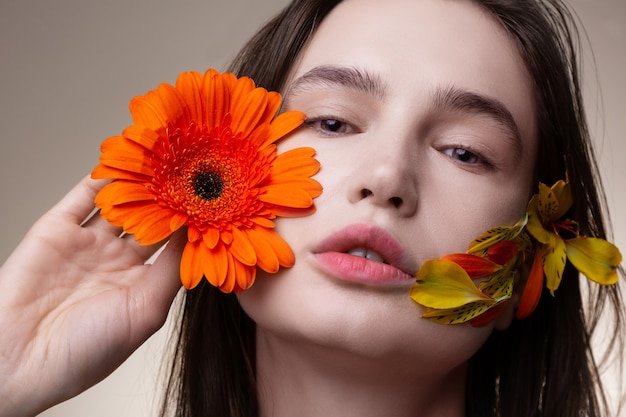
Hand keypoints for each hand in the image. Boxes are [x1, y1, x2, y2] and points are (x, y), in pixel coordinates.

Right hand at [0, 176, 183, 416]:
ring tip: (164, 158)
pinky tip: (124, 159)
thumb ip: (171, 271)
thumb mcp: (145, 311)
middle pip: (148, 218)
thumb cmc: (87, 349)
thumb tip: (195, 236)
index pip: (172, 244)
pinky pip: (82, 196)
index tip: (212, 199)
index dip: (189, 223)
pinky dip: (101, 177)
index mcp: (140, 282)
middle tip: (191, 171)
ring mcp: (87, 242)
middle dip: (167, 197)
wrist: (18, 357)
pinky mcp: (57, 229)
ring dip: (138, 182)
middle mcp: (116, 260)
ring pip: (118, 203)